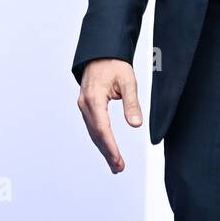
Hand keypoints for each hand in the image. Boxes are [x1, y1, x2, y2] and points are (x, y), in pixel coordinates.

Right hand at [77, 58, 142, 173]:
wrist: (100, 52)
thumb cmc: (114, 64)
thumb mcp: (128, 81)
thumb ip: (131, 103)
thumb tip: (136, 125)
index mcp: (94, 98)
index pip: (102, 128)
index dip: (110, 146)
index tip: (118, 160)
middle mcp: (85, 104)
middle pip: (96, 134)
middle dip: (107, 152)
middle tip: (119, 168)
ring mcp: (83, 105)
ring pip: (93, 132)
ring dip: (104, 148)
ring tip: (115, 164)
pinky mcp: (86, 106)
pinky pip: (92, 126)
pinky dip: (100, 139)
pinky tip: (108, 148)